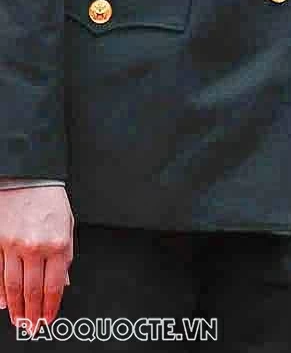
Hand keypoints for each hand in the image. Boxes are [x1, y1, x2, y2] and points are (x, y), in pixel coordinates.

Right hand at [0, 185, 72, 330]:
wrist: (28, 179)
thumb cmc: (49, 201)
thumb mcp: (68, 226)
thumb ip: (65, 256)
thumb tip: (63, 282)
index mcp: (59, 244)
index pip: (55, 285)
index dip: (51, 306)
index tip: (49, 319)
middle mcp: (36, 247)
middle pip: (33, 290)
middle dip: (33, 313)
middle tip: (33, 326)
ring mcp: (14, 247)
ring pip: (14, 286)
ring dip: (17, 307)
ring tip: (19, 320)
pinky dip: (0, 292)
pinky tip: (3, 303)